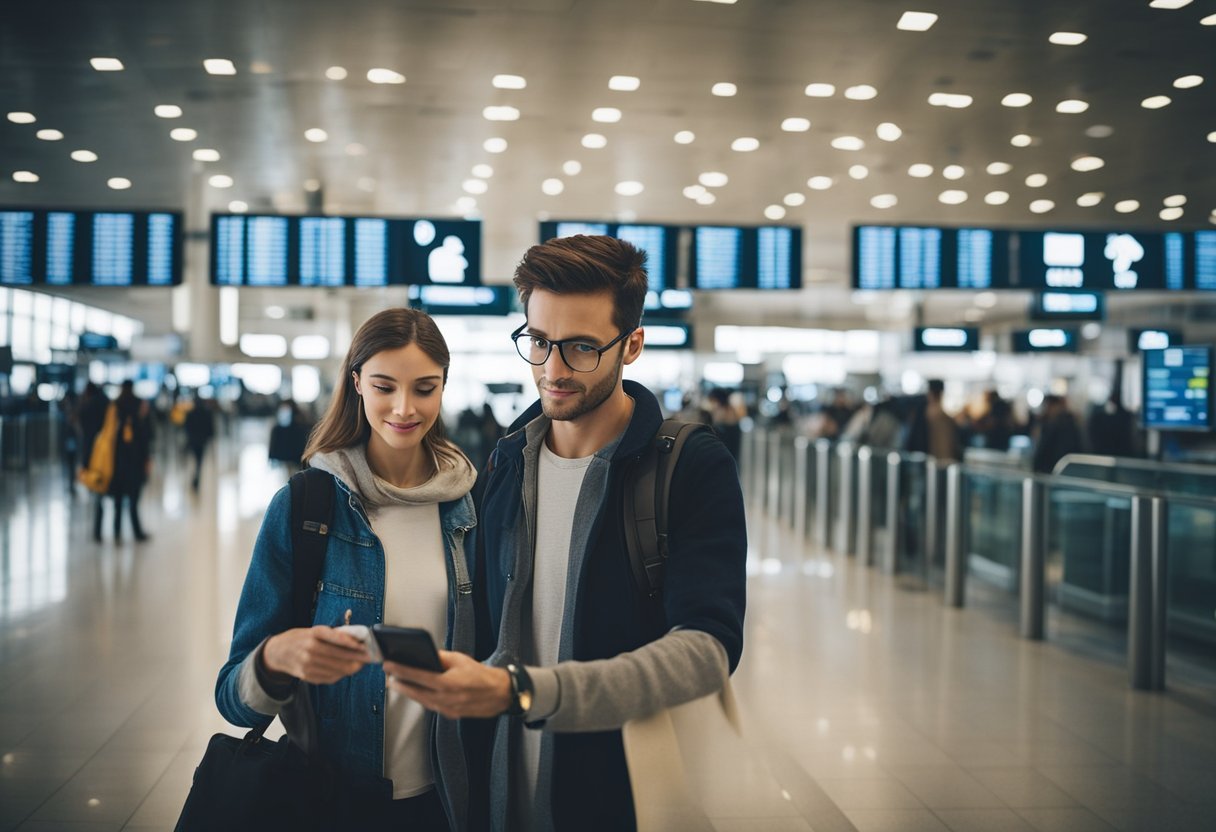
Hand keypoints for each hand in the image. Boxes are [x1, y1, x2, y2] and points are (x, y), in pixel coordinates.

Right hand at [262, 626, 369, 684]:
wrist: (277, 652)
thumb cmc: (300, 638)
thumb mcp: (314, 630)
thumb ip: (332, 635)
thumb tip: (355, 641)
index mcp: (313, 634)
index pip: (336, 638)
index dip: (352, 644)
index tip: (365, 646)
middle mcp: (310, 649)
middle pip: (340, 656)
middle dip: (358, 658)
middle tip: (369, 658)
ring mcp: (308, 664)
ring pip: (337, 669)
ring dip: (352, 668)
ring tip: (360, 664)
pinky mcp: (307, 675)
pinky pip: (329, 677)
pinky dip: (340, 674)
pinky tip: (346, 671)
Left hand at [385, 650, 511, 718]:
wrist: (499, 693)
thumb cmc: (481, 675)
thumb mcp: (460, 659)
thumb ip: (440, 657)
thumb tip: (423, 653)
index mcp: (450, 683)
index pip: (419, 676)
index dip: (401, 670)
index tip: (389, 665)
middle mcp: (448, 699)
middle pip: (416, 691)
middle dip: (400, 683)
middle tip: (388, 675)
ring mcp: (448, 709)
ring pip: (421, 701)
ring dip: (408, 692)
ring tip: (396, 683)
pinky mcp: (450, 714)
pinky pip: (430, 706)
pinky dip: (420, 698)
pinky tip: (414, 691)